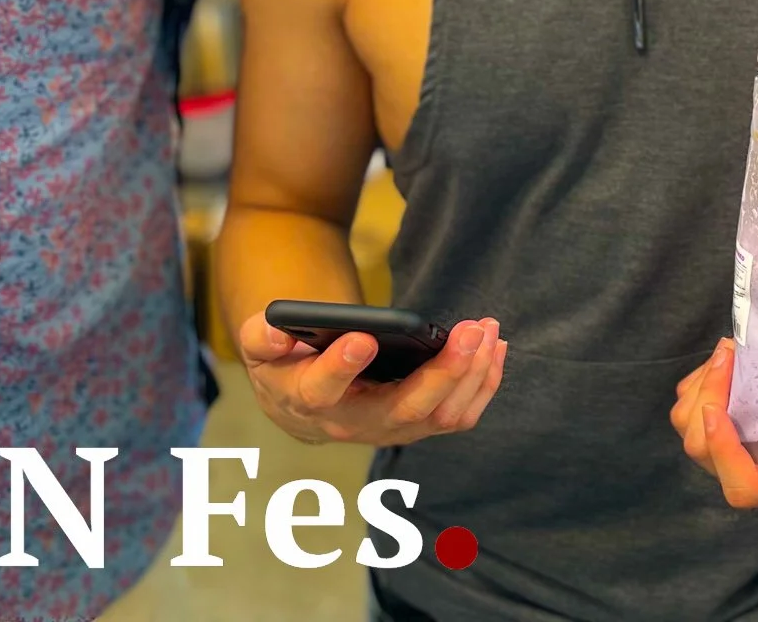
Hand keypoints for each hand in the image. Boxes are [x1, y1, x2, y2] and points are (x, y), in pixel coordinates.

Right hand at [236, 311, 505, 446]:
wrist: (304, 402)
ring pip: (443, 414)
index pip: (324, 390)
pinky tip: (495, 347)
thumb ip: (263, 336)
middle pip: (406, 409)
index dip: (342, 366)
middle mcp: (357, 425)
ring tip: (486, 328)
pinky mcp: (421, 425)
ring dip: (472, 373)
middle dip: (443, 371)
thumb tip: (276, 327)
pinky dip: (484, 383)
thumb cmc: (287, 365)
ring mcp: (394, 428)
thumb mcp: (262, 346)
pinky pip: (461, 415)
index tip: (363, 337)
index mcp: (311, 400)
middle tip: (469, 330)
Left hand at [670, 338, 757, 506]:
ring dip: (701, 386)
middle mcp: (749, 468)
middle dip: (707, 400)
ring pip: (688, 427)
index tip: (715, 410)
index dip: (723, 452)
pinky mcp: (710, 425)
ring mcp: (725, 448)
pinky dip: (699, 380)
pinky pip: (687, 405)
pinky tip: (724, 359)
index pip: (742, 486)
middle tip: (728, 357)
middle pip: (702, 451)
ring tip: (728, 352)